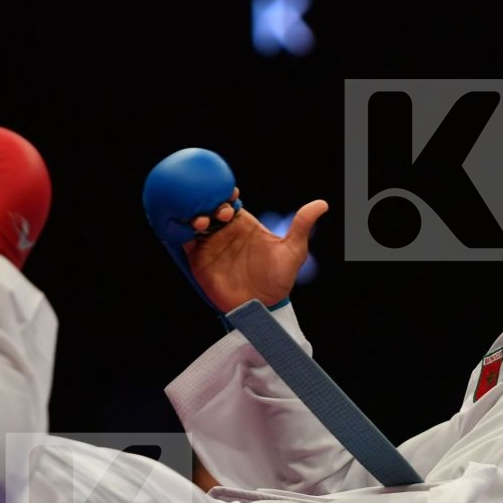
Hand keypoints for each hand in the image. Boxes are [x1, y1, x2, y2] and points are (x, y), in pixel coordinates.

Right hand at [184, 186, 325, 311]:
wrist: (262, 309)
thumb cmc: (279, 281)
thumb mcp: (293, 251)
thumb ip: (301, 226)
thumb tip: (322, 204)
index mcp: (244, 225)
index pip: (230, 201)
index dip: (227, 193)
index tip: (231, 193)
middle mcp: (224, 232)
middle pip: (209, 207)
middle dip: (209, 202)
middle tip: (220, 212)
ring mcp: (209, 245)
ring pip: (194, 221)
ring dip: (194, 215)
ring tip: (202, 221)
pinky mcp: (197, 260)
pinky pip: (183, 240)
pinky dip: (180, 231)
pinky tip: (187, 229)